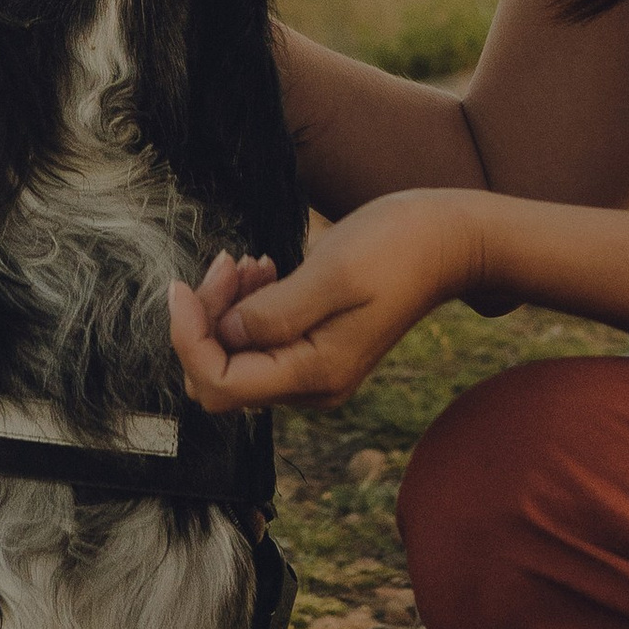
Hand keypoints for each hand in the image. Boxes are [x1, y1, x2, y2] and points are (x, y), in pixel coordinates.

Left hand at [167, 192, 487, 412]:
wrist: (449, 243)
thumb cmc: (397, 248)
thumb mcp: (333, 272)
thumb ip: (274, 313)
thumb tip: (224, 335)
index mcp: (315, 374)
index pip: (218, 384)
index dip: (187, 338)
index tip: (180, 286)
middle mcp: (311, 386)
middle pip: (220, 372)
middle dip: (207, 319)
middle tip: (228, 263)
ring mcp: (313, 370)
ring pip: (235, 355)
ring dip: (226, 307)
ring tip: (250, 262)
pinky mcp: (315, 349)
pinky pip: (258, 341)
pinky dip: (248, 306)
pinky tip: (265, 271)